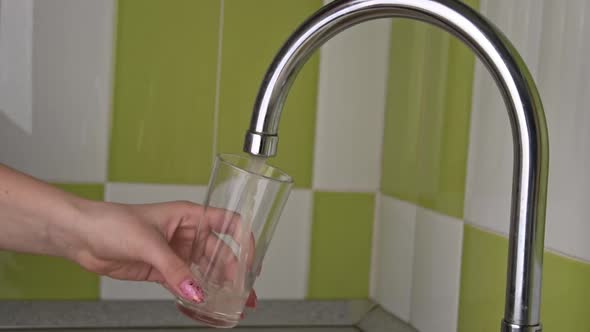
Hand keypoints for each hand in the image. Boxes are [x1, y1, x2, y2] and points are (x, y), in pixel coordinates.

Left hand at [60, 200, 256, 307]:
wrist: (83, 236)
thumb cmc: (112, 222)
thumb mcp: (148, 243)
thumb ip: (174, 269)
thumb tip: (196, 291)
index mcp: (190, 216)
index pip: (229, 223)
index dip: (245, 240)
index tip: (252, 261)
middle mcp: (188, 234)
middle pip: (221, 254)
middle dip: (234, 274)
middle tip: (244, 295)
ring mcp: (176, 253)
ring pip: (205, 272)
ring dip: (218, 288)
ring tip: (230, 306)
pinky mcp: (163, 270)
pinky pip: (186, 284)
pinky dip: (195, 296)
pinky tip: (203, 307)